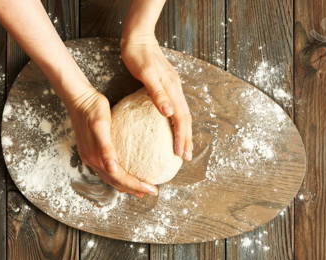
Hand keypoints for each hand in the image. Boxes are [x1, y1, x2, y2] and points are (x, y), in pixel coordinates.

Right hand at [64, 89, 157, 197]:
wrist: (79, 98)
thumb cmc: (93, 109)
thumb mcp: (101, 126)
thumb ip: (105, 148)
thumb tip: (112, 168)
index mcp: (96, 157)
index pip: (119, 178)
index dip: (136, 186)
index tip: (153, 189)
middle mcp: (92, 160)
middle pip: (116, 181)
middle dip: (134, 189)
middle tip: (152, 192)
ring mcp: (90, 157)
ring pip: (111, 178)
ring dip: (126, 185)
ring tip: (140, 189)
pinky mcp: (91, 151)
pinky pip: (107, 170)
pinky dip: (118, 176)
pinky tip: (126, 172)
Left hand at [121, 35, 192, 160]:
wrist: (139, 38)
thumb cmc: (138, 55)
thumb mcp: (145, 74)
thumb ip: (157, 93)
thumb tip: (169, 113)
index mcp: (172, 88)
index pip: (181, 118)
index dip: (183, 137)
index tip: (182, 154)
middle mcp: (176, 90)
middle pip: (186, 119)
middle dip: (187, 139)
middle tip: (186, 157)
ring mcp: (173, 88)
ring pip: (182, 115)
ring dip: (184, 132)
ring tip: (183, 147)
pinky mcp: (167, 87)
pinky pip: (176, 109)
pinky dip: (177, 123)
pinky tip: (172, 128)